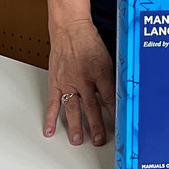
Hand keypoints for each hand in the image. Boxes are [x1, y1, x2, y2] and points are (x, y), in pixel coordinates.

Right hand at [43, 19, 114, 145]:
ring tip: (78, 140)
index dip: (115, 113)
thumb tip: (114, 97)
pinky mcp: (56, 82)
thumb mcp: (107, 58)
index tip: (118, 126)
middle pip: (92, 107)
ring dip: (76, 126)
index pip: (110, 98)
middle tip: (99, 140)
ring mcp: (69, 81)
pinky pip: (53, 103)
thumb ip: (109, 79)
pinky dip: (50, 118)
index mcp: (100, 72)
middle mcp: (84, 79)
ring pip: (73, 108)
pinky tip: (50, 130)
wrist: (71, 28)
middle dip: (96, 126)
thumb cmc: (90, 41)